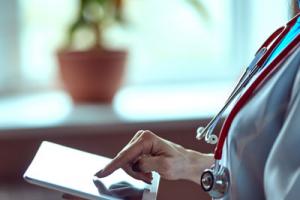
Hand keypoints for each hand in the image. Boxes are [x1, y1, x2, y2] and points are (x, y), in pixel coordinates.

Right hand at [95, 130, 213, 184]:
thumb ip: (146, 164)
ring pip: (127, 162)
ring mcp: (140, 142)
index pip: (125, 155)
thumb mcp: (164, 165)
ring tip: (149, 176)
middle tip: (146, 178)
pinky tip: (147, 173)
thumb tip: (135, 164)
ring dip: (136, 172)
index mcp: (146, 139)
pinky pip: (131, 162)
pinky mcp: (140, 148)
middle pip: (125, 159)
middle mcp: (141, 137)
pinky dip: (138, 170)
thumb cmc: (179, 163)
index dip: (112, 166)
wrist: (187, 162)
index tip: (101, 173)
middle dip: (133, 172)